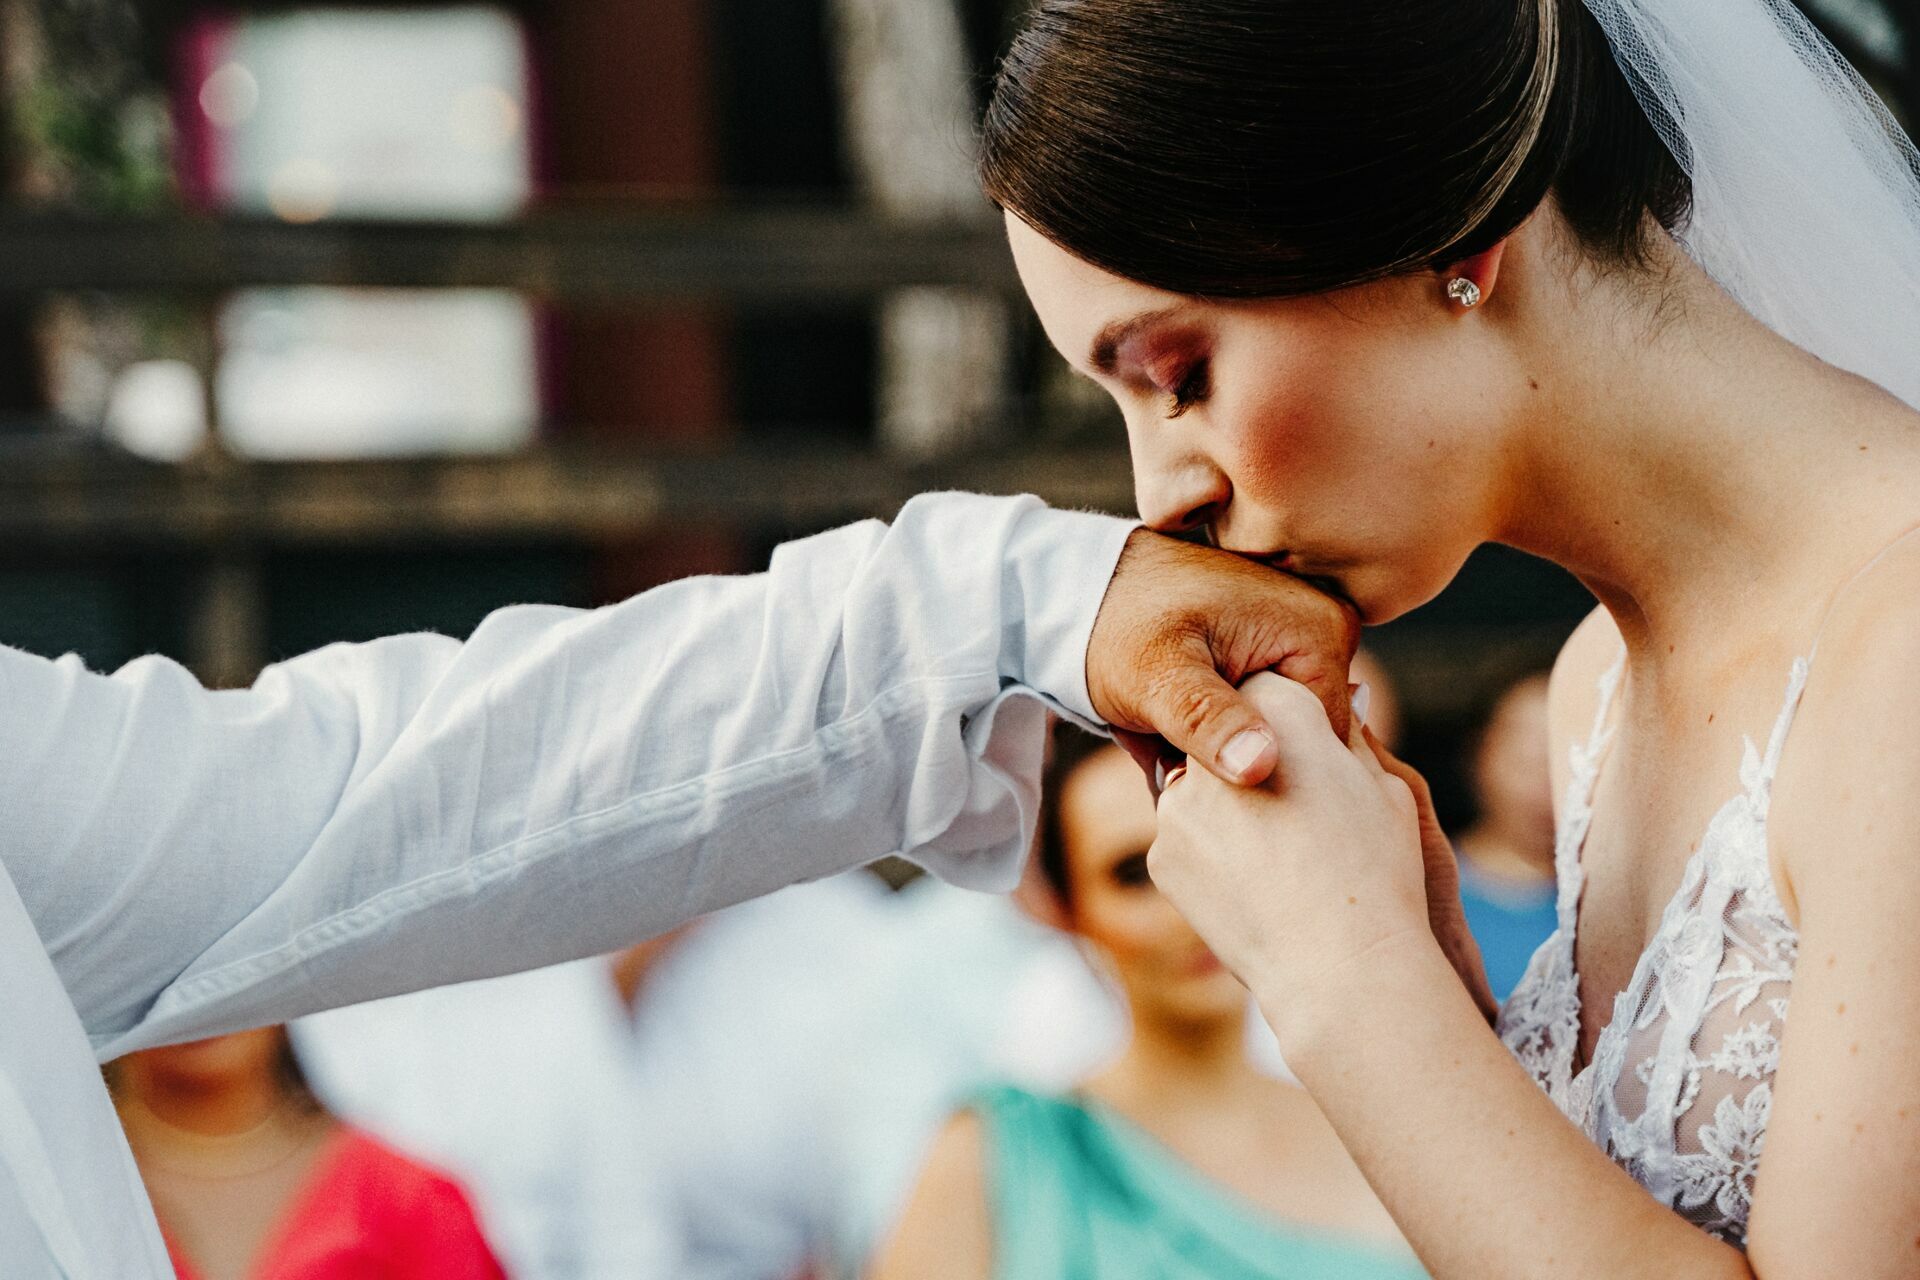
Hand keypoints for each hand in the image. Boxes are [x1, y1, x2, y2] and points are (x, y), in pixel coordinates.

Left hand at [1086, 531, 1357, 787]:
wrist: (1084, 587)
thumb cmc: (1117, 622)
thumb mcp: (1156, 677)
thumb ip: (1208, 721)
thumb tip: (1262, 766)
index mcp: (1322, 632)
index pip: (1325, 745)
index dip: (1260, 774)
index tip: (1191, 766)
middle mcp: (1330, 633)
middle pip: (1301, 742)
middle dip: (1229, 761)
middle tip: (1165, 748)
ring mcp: (1304, 641)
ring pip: (1271, 736)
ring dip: (1213, 750)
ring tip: (1161, 735)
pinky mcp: (1275, 654)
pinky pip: (1253, 717)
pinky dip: (1208, 734)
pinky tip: (1168, 728)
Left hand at [1148, 672, 1492, 1047]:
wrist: (1340, 964)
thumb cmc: (1378, 871)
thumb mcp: (1387, 786)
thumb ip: (1347, 739)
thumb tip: (1342, 704)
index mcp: (1280, 709)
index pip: (1267, 688)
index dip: (1289, 724)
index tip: (1308, 758)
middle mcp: (1217, 744)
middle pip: (1224, 737)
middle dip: (1246, 762)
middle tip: (1290, 809)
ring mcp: (1180, 801)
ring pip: (1199, 789)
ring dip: (1226, 809)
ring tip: (1277, 856)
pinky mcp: (1163, 853)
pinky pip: (1186, 842)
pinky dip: (1212, 858)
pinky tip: (1253, 887)